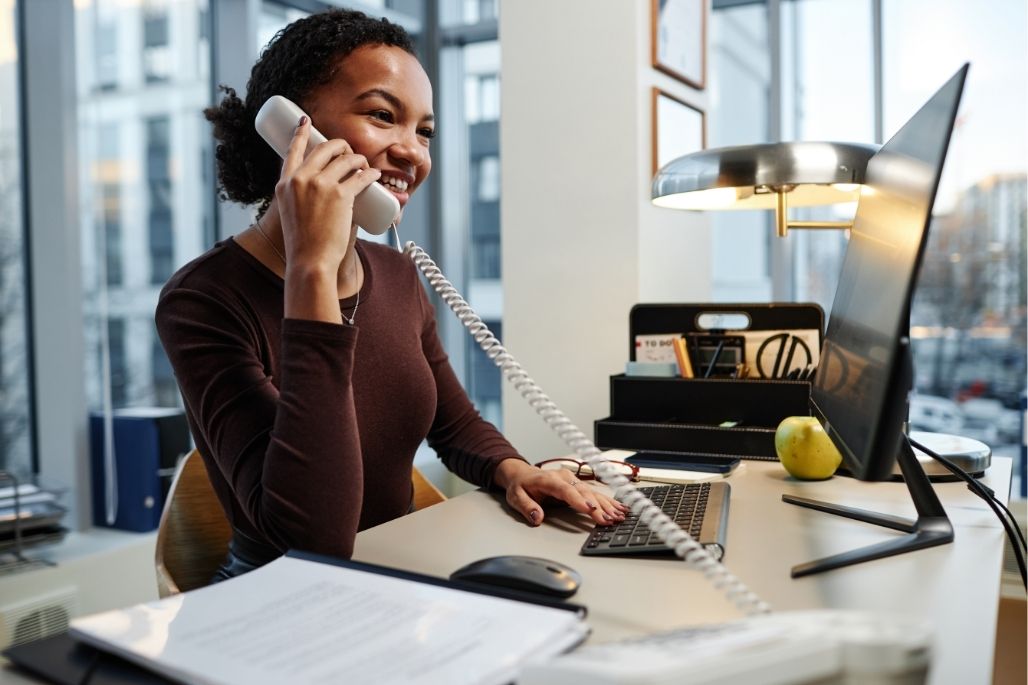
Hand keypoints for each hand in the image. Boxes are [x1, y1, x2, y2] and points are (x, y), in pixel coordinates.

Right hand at [276, 116, 381, 272]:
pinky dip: (370, 174)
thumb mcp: (291, 214)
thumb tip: (324, 187)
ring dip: (359, 159)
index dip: (300, 133)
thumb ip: (301, 198)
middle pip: (325, 148)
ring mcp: (320, 185)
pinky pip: (360, 176)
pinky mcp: (339, 195)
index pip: (292, 150)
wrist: (310, 262)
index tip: (306, 122)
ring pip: (346, 159)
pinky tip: (374, 175)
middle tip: (349, 154)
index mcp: (284, 184)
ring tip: (364, 167)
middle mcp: (300, 180)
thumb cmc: (304, 244)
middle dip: (341, 146)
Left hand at [493, 459, 629, 525]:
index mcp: (548, 479)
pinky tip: (619, 508)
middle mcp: (564, 478)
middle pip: (583, 492)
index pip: (565, 490)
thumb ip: (527, 507)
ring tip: (619, 516)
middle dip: (598, 507)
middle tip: (609, 520)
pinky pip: (594, 493)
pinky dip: (607, 502)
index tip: (590, 509)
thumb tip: (537, 517)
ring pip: (592, 492)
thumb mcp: (516, 497)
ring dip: (606, 505)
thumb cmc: (520, 486)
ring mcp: (573, 480)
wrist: (522, 475)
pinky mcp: (578, 485)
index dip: (578, 500)